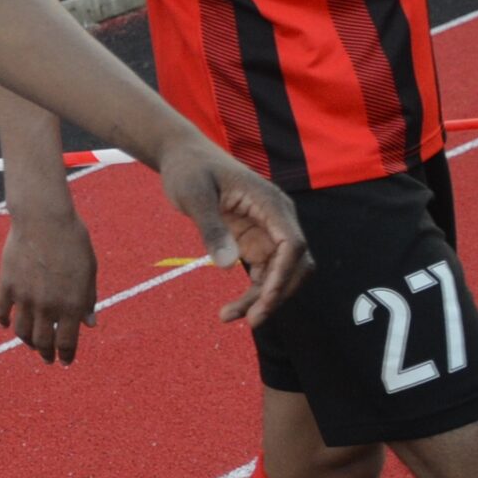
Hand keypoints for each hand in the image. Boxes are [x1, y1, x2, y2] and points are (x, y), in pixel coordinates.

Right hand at [0, 203, 100, 362]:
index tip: (64, 361)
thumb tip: (89, 323)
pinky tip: (7, 324)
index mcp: (72, 304)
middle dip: (46, 353)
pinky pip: (1, 311)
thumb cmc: (72, 241)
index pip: (67, 342)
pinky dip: (4, 321)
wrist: (44, 219)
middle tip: (48, 357)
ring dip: (27, 342)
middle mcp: (48, 306)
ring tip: (31, 343)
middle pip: (43, 342)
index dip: (66, 355)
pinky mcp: (7, 285)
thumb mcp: (88, 271)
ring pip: (21, 331)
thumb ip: (88, 299)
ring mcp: (25, 297)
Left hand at [155, 136, 310, 327]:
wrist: (183, 157)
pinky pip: (264, 273)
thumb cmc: (189, 169)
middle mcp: (277, 218)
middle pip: (294, 264)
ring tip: (228, 317)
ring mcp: (268, 231)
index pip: (292, 244)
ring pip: (279, 274)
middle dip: (276, 294)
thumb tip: (226, 265)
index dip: (283, 275)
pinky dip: (253, 292)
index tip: (263, 300)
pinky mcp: (255, 241)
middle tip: (249, 320)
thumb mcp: (193, 194)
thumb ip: (210, 228)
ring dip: (262, 298)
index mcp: (269, 201)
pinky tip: (233, 309)